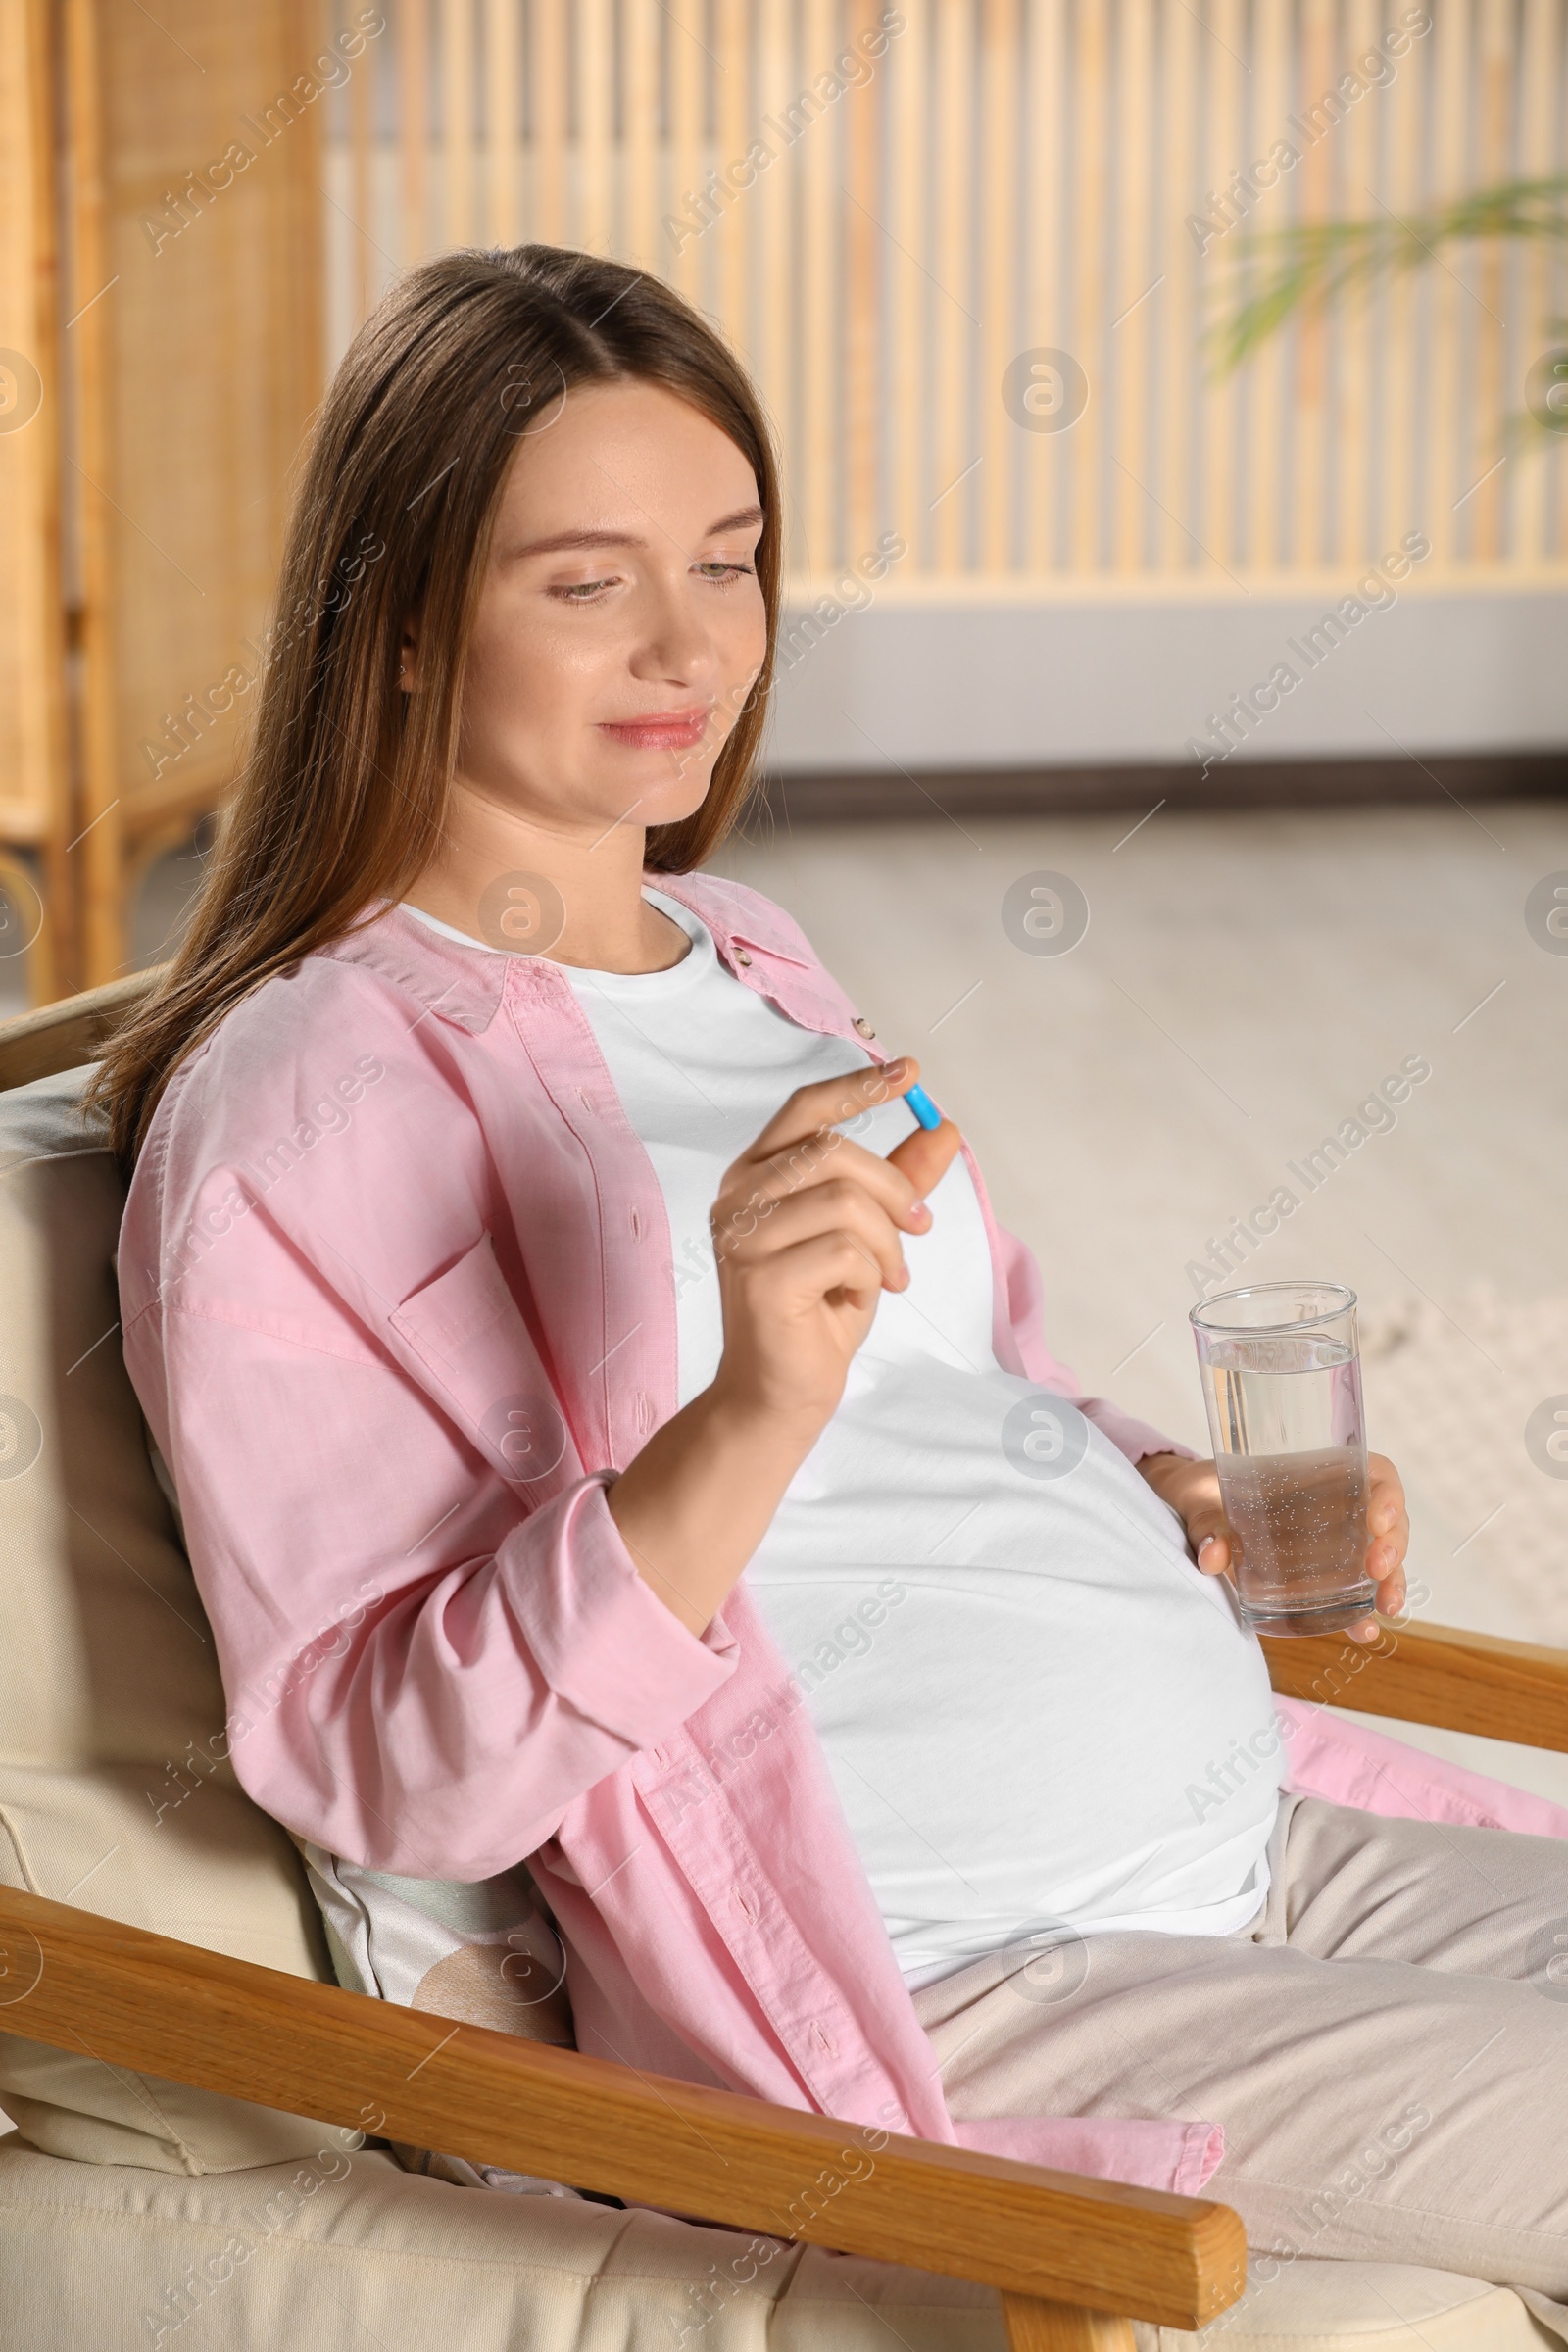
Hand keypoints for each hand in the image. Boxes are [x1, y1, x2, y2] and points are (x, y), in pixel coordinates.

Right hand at [607, 1056, 960, 1635]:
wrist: (782, 1394)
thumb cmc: (816, 1312)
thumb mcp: (869, 1235)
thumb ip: (899, 1180)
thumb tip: (944, 1127)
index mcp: (755, 1175)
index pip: (805, 1108)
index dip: (858, 1085)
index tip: (911, 1072)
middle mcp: (737, 1197)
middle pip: (832, 1151)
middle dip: (894, 1188)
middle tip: (919, 1228)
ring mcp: (741, 1236)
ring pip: (845, 1201)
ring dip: (886, 1242)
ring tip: (888, 1277)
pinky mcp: (759, 1277)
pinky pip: (845, 1248)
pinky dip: (872, 1273)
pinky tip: (859, 1299)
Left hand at [1137, 1450, 1408, 1642]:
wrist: (1188, 1510)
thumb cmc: (1204, 1493)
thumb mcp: (1200, 1501)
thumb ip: (1206, 1524)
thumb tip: (1214, 1556)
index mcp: (1316, 1475)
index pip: (1374, 1474)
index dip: (1388, 1494)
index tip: (1378, 1518)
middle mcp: (1334, 1507)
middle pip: (1388, 1520)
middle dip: (1393, 1546)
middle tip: (1377, 1568)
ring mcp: (1332, 1543)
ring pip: (1381, 1558)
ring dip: (1391, 1582)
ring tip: (1386, 1607)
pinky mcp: (1320, 1576)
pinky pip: (1353, 1590)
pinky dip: (1363, 1610)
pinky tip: (1365, 1630)